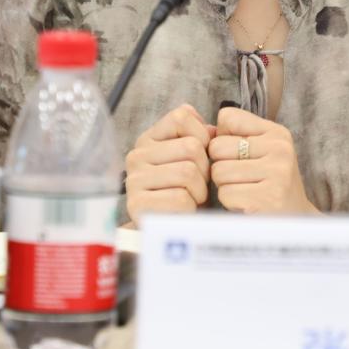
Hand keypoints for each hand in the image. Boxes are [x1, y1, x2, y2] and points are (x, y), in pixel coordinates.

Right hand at [124, 104, 214, 225]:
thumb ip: (200, 137)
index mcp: (149, 139)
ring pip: (188, 172)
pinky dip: (190, 208)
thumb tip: (214, 129)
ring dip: (200, 191)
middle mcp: (136, 156)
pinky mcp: (137, 204)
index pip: (182, 116)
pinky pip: (180, 198)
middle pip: (191, 147)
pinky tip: (183, 212)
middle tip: (198, 185)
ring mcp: (134, 179)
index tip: (201, 157)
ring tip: (191, 199)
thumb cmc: (185, 192)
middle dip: (205, 169)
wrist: (168, 232)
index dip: (203, 137)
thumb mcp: (191, 159)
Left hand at [209, 106, 318, 214]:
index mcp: (277, 133)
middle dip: (221, 166)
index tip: (239, 156)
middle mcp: (280, 149)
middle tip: (242, 179)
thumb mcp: (260, 152)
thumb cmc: (268, 185)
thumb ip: (232, 136)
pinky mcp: (268, 198)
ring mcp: (277, 173)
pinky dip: (230, 203)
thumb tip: (201, 130)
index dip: (223, 139)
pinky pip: (225, 194)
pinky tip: (248, 205)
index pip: (227, 117)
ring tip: (246, 192)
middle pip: (217, 147)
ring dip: (225, 186)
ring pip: (218, 171)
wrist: (293, 222)